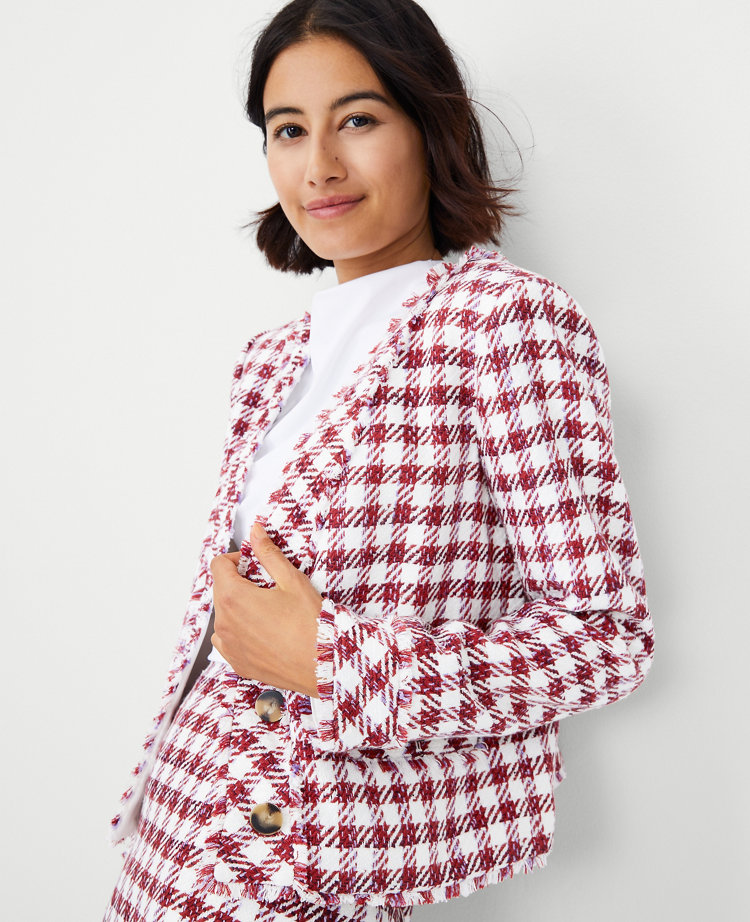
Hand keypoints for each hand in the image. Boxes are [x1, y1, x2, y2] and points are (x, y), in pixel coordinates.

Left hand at [210, 523, 322, 697]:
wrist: (324, 665)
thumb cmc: (311, 624)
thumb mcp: (292, 580)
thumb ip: (268, 553)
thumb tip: (256, 531)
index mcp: (233, 597)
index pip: (218, 565)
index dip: (236, 559)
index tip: (254, 564)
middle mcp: (224, 623)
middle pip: (221, 590)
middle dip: (240, 583)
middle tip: (269, 587)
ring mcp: (229, 646)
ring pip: (224, 616)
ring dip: (239, 608)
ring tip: (269, 612)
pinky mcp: (237, 663)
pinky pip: (228, 640)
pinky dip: (240, 632)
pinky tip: (266, 631)